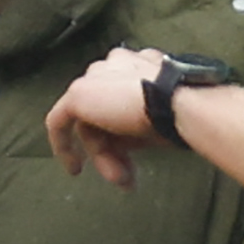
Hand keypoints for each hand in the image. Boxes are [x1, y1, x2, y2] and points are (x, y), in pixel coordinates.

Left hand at [45, 46, 166, 188]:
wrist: (179, 102)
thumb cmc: (183, 112)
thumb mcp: (159, 118)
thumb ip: (137, 124)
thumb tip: (127, 143)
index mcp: (137, 64)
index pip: (122, 99)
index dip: (127, 134)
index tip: (135, 157)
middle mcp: (114, 65)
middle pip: (103, 111)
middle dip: (115, 148)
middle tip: (128, 176)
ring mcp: (95, 77)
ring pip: (90, 122)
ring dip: (105, 155)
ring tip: (123, 179)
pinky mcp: (78, 93)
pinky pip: (60, 121)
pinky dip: (65, 146)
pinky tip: (74, 167)